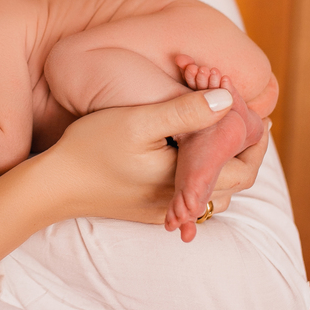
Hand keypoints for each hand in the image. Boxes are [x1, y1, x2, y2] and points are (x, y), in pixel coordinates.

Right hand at [41, 87, 267, 222]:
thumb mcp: (139, 120)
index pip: (243, 167)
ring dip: (226, 163)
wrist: (54, 185)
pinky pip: (194, 197)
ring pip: (216, 191)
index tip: (255, 111)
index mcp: (186, 181)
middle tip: (244, 118)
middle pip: (235, 180)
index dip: (254, 137)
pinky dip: (205, 175)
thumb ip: (185, 110)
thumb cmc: (92, 149)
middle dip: (244, 148)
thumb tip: (227, 100)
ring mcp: (167, 209)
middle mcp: (182, 203)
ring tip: (224, 134)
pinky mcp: (152, 209)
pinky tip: (195, 155)